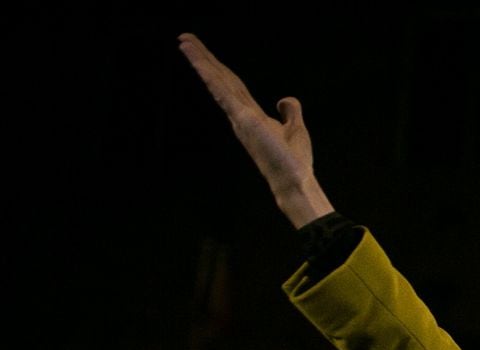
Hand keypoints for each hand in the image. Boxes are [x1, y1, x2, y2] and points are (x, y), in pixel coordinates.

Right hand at [178, 33, 334, 226]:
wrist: (294, 181)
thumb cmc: (294, 162)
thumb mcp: (295, 128)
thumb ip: (290, 112)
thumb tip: (283, 100)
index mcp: (250, 115)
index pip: (231, 85)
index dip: (218, 68)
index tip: (202, 52)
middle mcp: (240, 115)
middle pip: (220, 79)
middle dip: (203, 58)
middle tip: (185, 38)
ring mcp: (239, 117)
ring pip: (217, 82)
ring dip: (200, 62)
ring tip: (184, 42)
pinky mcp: (243, 120)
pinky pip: (223, 93)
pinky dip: (210, 76)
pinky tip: (199, 62)